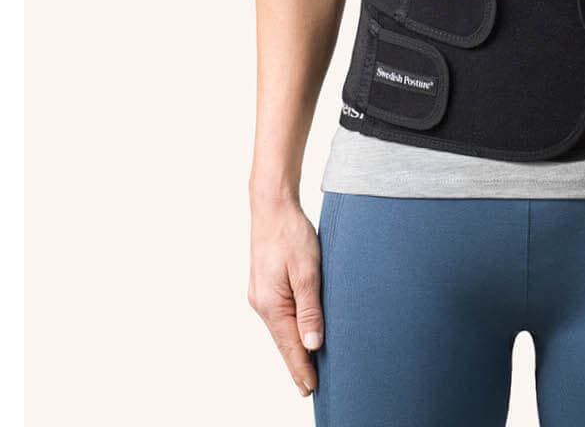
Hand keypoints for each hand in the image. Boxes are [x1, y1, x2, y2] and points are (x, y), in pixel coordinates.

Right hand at [248, 196, 324, 396]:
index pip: (289, 346)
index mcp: (271, 304)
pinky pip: (278, 316)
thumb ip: (310, 309)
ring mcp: (261, 295)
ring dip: (292, 348)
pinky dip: (288, 330)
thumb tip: (313, 345)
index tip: (311, 389)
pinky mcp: (264, 286)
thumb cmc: (291, 234)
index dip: (302, 367)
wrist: (272, 207)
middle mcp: (261, 304)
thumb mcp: (307, 271)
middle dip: (296, 364)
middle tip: (309, 389)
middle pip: (282, 342)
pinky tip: (295, 335)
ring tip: (305, 368)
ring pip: (279, 329)